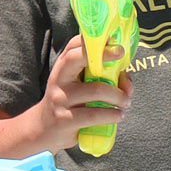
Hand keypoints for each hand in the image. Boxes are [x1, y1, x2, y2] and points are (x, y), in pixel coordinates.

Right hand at [30, 35, 132, 152]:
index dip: (93, 41)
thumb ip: (100, 78)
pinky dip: (111, 114)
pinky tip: (118, 115)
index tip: (113, 41)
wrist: (43, 129)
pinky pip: (94, 114)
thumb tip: (126, 81)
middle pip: (78, 59)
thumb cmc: (68, 103)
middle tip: (122, 59)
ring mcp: (60, 100)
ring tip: (125, 102)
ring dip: (118, 95)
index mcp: (63, 67)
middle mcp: (59, 80)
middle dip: (103, 56)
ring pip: (95, 90)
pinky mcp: (65, 120)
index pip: (74, 47)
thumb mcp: (78, 86)